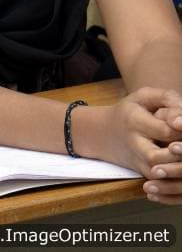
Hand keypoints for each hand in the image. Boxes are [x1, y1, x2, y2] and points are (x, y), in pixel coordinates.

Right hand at [89, 88, 181, 203]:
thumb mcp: (145, 96)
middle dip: (178, 154)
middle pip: (156, 157)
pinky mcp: (142, 171)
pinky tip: (181, 171)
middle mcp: (133, 143)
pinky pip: (158, 183)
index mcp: (133, 120)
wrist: (105, 133)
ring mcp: (136, 160)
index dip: (181, 129)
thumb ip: (168, 99)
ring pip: (157, 173)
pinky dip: (171, 181)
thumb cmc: (133, 111)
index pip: (163, 129)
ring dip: (175, 169)